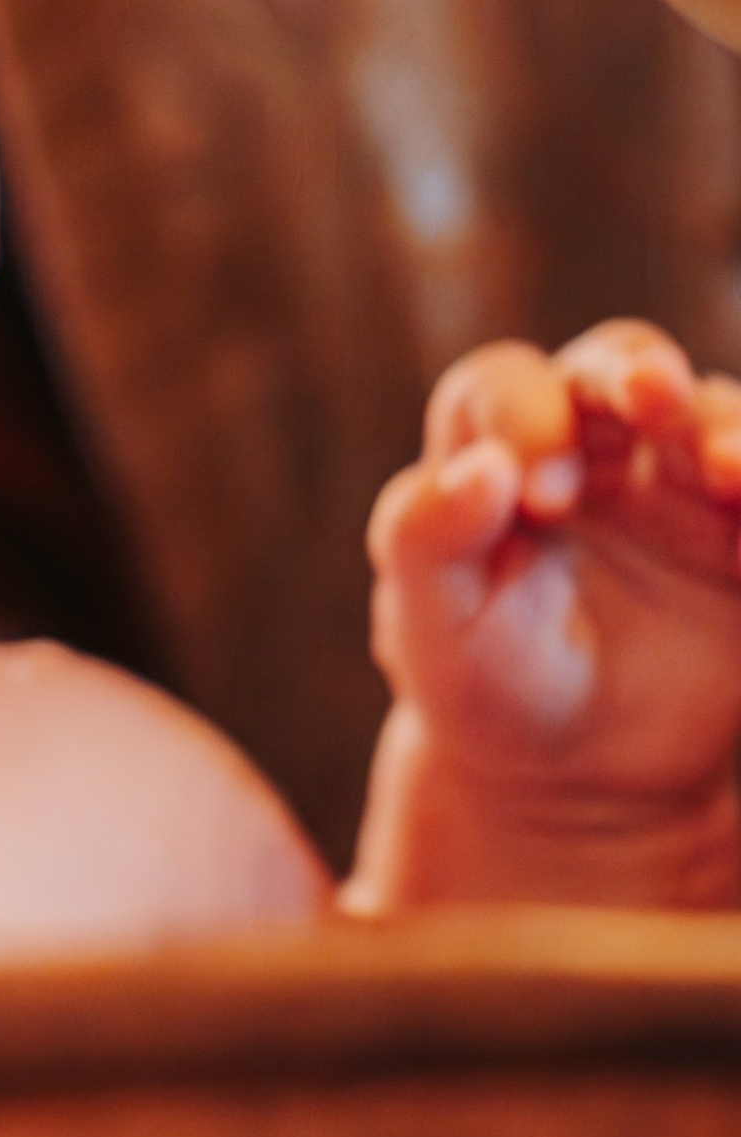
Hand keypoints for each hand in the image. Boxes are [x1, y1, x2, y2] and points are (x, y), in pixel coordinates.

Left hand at [352, 321, 740, 909]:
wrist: (573, 772)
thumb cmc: (484, 681)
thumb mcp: (430, 626)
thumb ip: (426, 540)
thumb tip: (481, 469)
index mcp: (501, 451)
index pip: (507, 386)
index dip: (525, 417)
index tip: (539, 497)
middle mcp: (597, 446)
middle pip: (622, 364)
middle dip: (637, 370)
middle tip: (647, 390)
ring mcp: (682, 487)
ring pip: (714, 418)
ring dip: (728, 430)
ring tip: (730, 473)